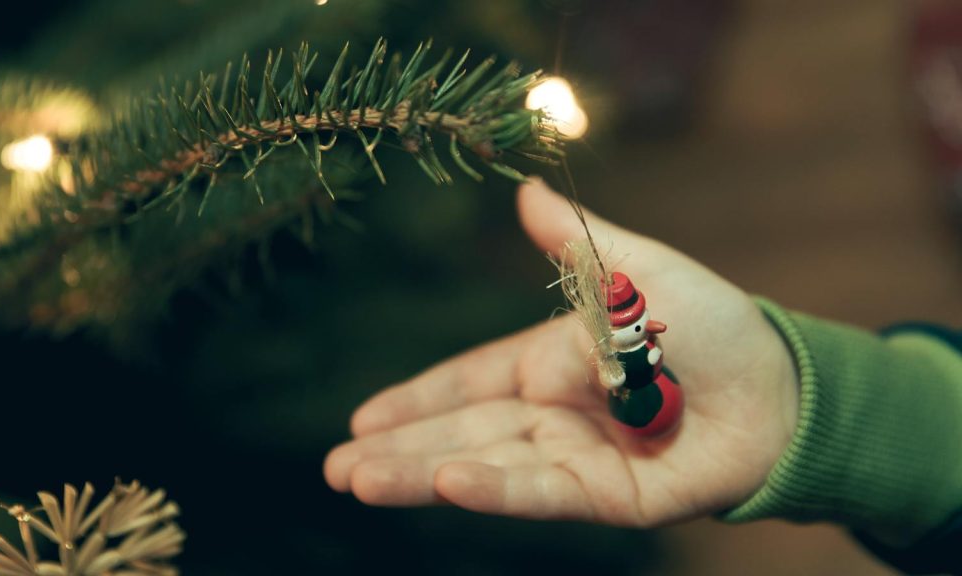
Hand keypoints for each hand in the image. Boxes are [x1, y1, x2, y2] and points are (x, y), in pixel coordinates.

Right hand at [323, 178, 798, 526]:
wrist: (785, 387)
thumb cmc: (714, 325)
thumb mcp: (638, 270)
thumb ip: (577, 243)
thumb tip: (525, 191)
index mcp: (553, 363)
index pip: (466, 384)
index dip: (414, 400)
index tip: (361, 419)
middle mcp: (555, 416)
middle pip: (460, 433)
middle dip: (396, 449)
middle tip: (334, 468)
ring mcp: (578, 460)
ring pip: (484, 466)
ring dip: (419, 473)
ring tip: (355, 480)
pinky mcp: (610, 499)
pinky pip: (542, 491)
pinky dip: (491, 487)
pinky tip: (442, 482)